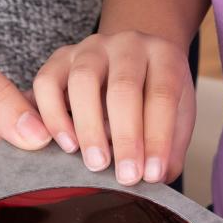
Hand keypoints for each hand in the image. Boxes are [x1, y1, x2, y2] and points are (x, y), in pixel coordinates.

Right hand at [32, 31, 194, 185]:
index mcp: (163, 55)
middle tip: (125, 176)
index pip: (163, 95)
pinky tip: (67, 144)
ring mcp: (90, 48)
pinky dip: (53, 116)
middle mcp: (127, 44)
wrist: (133, 62)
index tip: (152, 175)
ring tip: (96, 163)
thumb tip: (155, 178)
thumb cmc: (154, 96)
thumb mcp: (176, 117)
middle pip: (123, 87)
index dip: (158, 138)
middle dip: (125, 137)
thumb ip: (170, 147)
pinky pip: (46, 83)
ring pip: (83, 81)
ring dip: (89, 127)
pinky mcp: (59, 59)